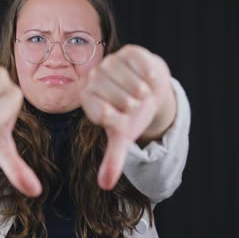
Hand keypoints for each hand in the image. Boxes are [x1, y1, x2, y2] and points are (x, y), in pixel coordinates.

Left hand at [80, 45, 172, 189]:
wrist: (148, 88)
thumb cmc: (131, 114)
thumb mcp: (122, 136)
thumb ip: (112, 159)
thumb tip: (105, 185)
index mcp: (87, 99)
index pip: (104, 115)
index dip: (120, 119)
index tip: (122, 117)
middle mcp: (93, 78)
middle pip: (122, 100)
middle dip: (135, 107)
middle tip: (135, 104)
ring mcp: (110, 63)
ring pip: (133, 84)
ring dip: (144, 93)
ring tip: (142, 92)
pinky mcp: (127, 52)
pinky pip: (142, 66)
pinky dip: (150, 76)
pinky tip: (149, 79)